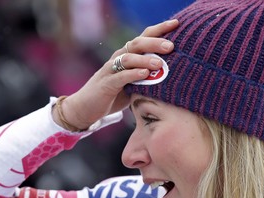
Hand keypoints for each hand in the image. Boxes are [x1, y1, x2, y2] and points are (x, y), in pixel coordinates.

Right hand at [54, 19, 178, 130]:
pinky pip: (121, 76)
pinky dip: (133, 74)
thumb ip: (149, 78)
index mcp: (127, 56)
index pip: (144, 37)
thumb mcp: (134, 85)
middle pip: (137, 43)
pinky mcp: (106, 83)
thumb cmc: (113, 96)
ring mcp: (111, 70)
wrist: (86, 108)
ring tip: (159, 62)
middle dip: (155, 42)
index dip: (160, 29)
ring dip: (145, 58)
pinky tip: (145, 73)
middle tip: (171, 46)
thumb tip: (173, 76)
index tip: (177, 24)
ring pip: (129, 58)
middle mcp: (119, 58)